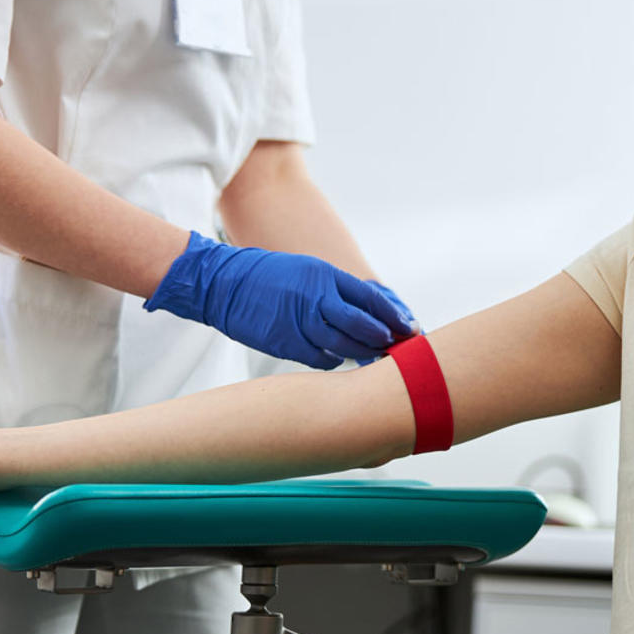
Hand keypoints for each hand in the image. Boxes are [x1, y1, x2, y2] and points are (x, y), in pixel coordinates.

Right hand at [145, 232, 416, 368]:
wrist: (223, 284)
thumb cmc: (269, 277)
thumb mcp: (308, 272)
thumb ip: (336, 291)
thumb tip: (369, 312)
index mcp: (324, 276)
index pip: (370, 298)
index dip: (392, 316)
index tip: (409, 327)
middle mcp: (316, 299)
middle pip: (363, 325)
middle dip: (384, 339)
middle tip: (397, 348)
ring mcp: (301, 322)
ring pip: (344, 346)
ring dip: (362, 354)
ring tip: (374, 358)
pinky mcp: (286, 343)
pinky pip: (320, 359)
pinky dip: (332, 362)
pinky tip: (336, 361)